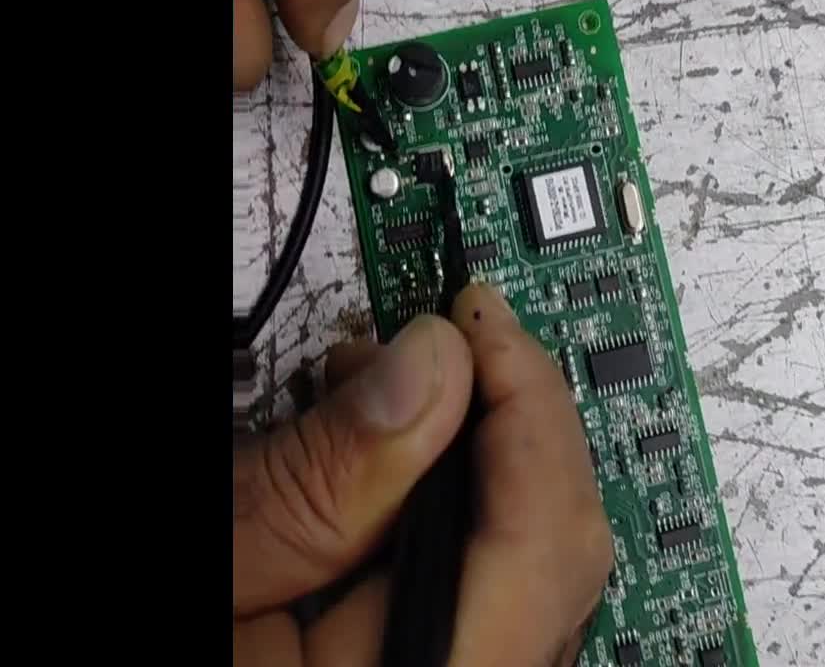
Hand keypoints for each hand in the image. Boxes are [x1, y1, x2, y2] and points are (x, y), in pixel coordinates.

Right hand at [234, 284, 612, 665]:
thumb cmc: (136, 654)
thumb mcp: (209, 570)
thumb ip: (315, 481)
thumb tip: (435, 363)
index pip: (543, 547)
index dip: (529, 411)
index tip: (480, 322)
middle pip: (556, 555)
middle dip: (503, 423)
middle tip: (437, 343)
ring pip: (530, 568)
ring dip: (471, 458)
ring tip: (373, 396)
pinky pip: (490, 592)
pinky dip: (448, 510)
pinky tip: (378, 468)